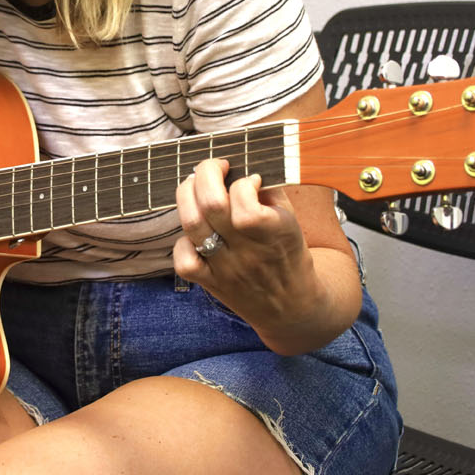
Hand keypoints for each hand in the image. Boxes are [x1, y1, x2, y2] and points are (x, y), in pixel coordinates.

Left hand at [172, 158, 317, 331]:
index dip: (243, 182)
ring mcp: (226, 269)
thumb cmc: (289, 253)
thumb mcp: (292, 220)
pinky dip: (182, 240)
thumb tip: (242, 168)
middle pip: (211, 205)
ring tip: (195, 185)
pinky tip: (195, 231)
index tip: (250, 181)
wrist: (291, 306)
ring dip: (187, 195)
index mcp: (274, 233)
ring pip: (192, 225)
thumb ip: (269, 192)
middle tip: (215, 168)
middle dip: (206, 173)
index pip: (245, 203)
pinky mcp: (210, 283)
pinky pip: (183, 261)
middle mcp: (247, 252)